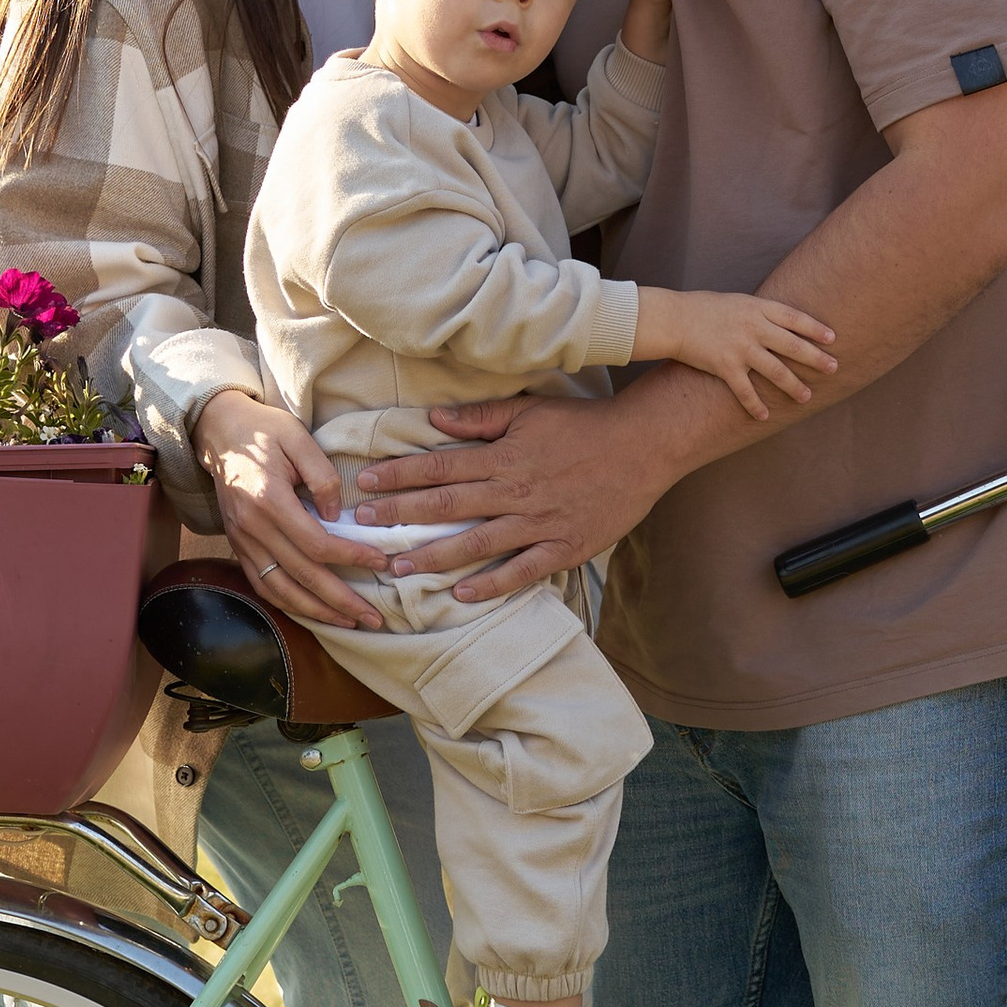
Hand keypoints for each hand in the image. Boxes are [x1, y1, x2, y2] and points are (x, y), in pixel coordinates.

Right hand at [191, 388, 389, 627]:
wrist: (218, 431)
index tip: (381, 562)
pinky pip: (262, 584)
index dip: (352, 558)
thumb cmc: (263, 430)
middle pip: (302, 575)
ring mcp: (241, 541)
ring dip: (316, 611)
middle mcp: (252, 528)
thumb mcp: (298, 438)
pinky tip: (312, 612)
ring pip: (280, 589)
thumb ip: (322, 475)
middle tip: (373, 617)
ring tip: (348, 622)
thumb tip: (337, 515)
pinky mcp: (237, 546)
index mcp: (269, 500)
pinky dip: (288, 603)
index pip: (317, 544)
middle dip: (341, 600)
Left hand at [352, 387, 686, 599]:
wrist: (645, 445)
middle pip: (448, 504)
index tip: (366, 485)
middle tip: (361, 529)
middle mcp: (514, 490)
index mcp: (503, 456)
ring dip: (434, 556)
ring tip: (398, 568)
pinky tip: (461, 595)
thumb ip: (481, 418)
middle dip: (401, 516)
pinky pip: (522, 571)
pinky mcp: (565, 547)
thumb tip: (434, 418)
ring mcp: (539, 522)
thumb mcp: (530, 410)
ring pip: (477, 542)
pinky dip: (492, 585)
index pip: (440, 466)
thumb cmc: (585, 425)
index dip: (400, 475)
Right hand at [631, 283, 836, 420]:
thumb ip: (759, 313)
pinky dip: (755, 405)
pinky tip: (765, 416)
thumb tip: (781, 323)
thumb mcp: (737, 302)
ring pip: (775, 370)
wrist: (674, 319)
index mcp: (757, 308)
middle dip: (815, 358)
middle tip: (834, 368)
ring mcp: (740, 348)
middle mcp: (753, 327)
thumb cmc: (703, 308)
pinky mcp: (725, 366)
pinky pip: (745, 390)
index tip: (833, 339)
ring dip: (793, 385)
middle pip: (792, 345)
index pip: (794, 318)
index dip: (815, 329)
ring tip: (806, 397)